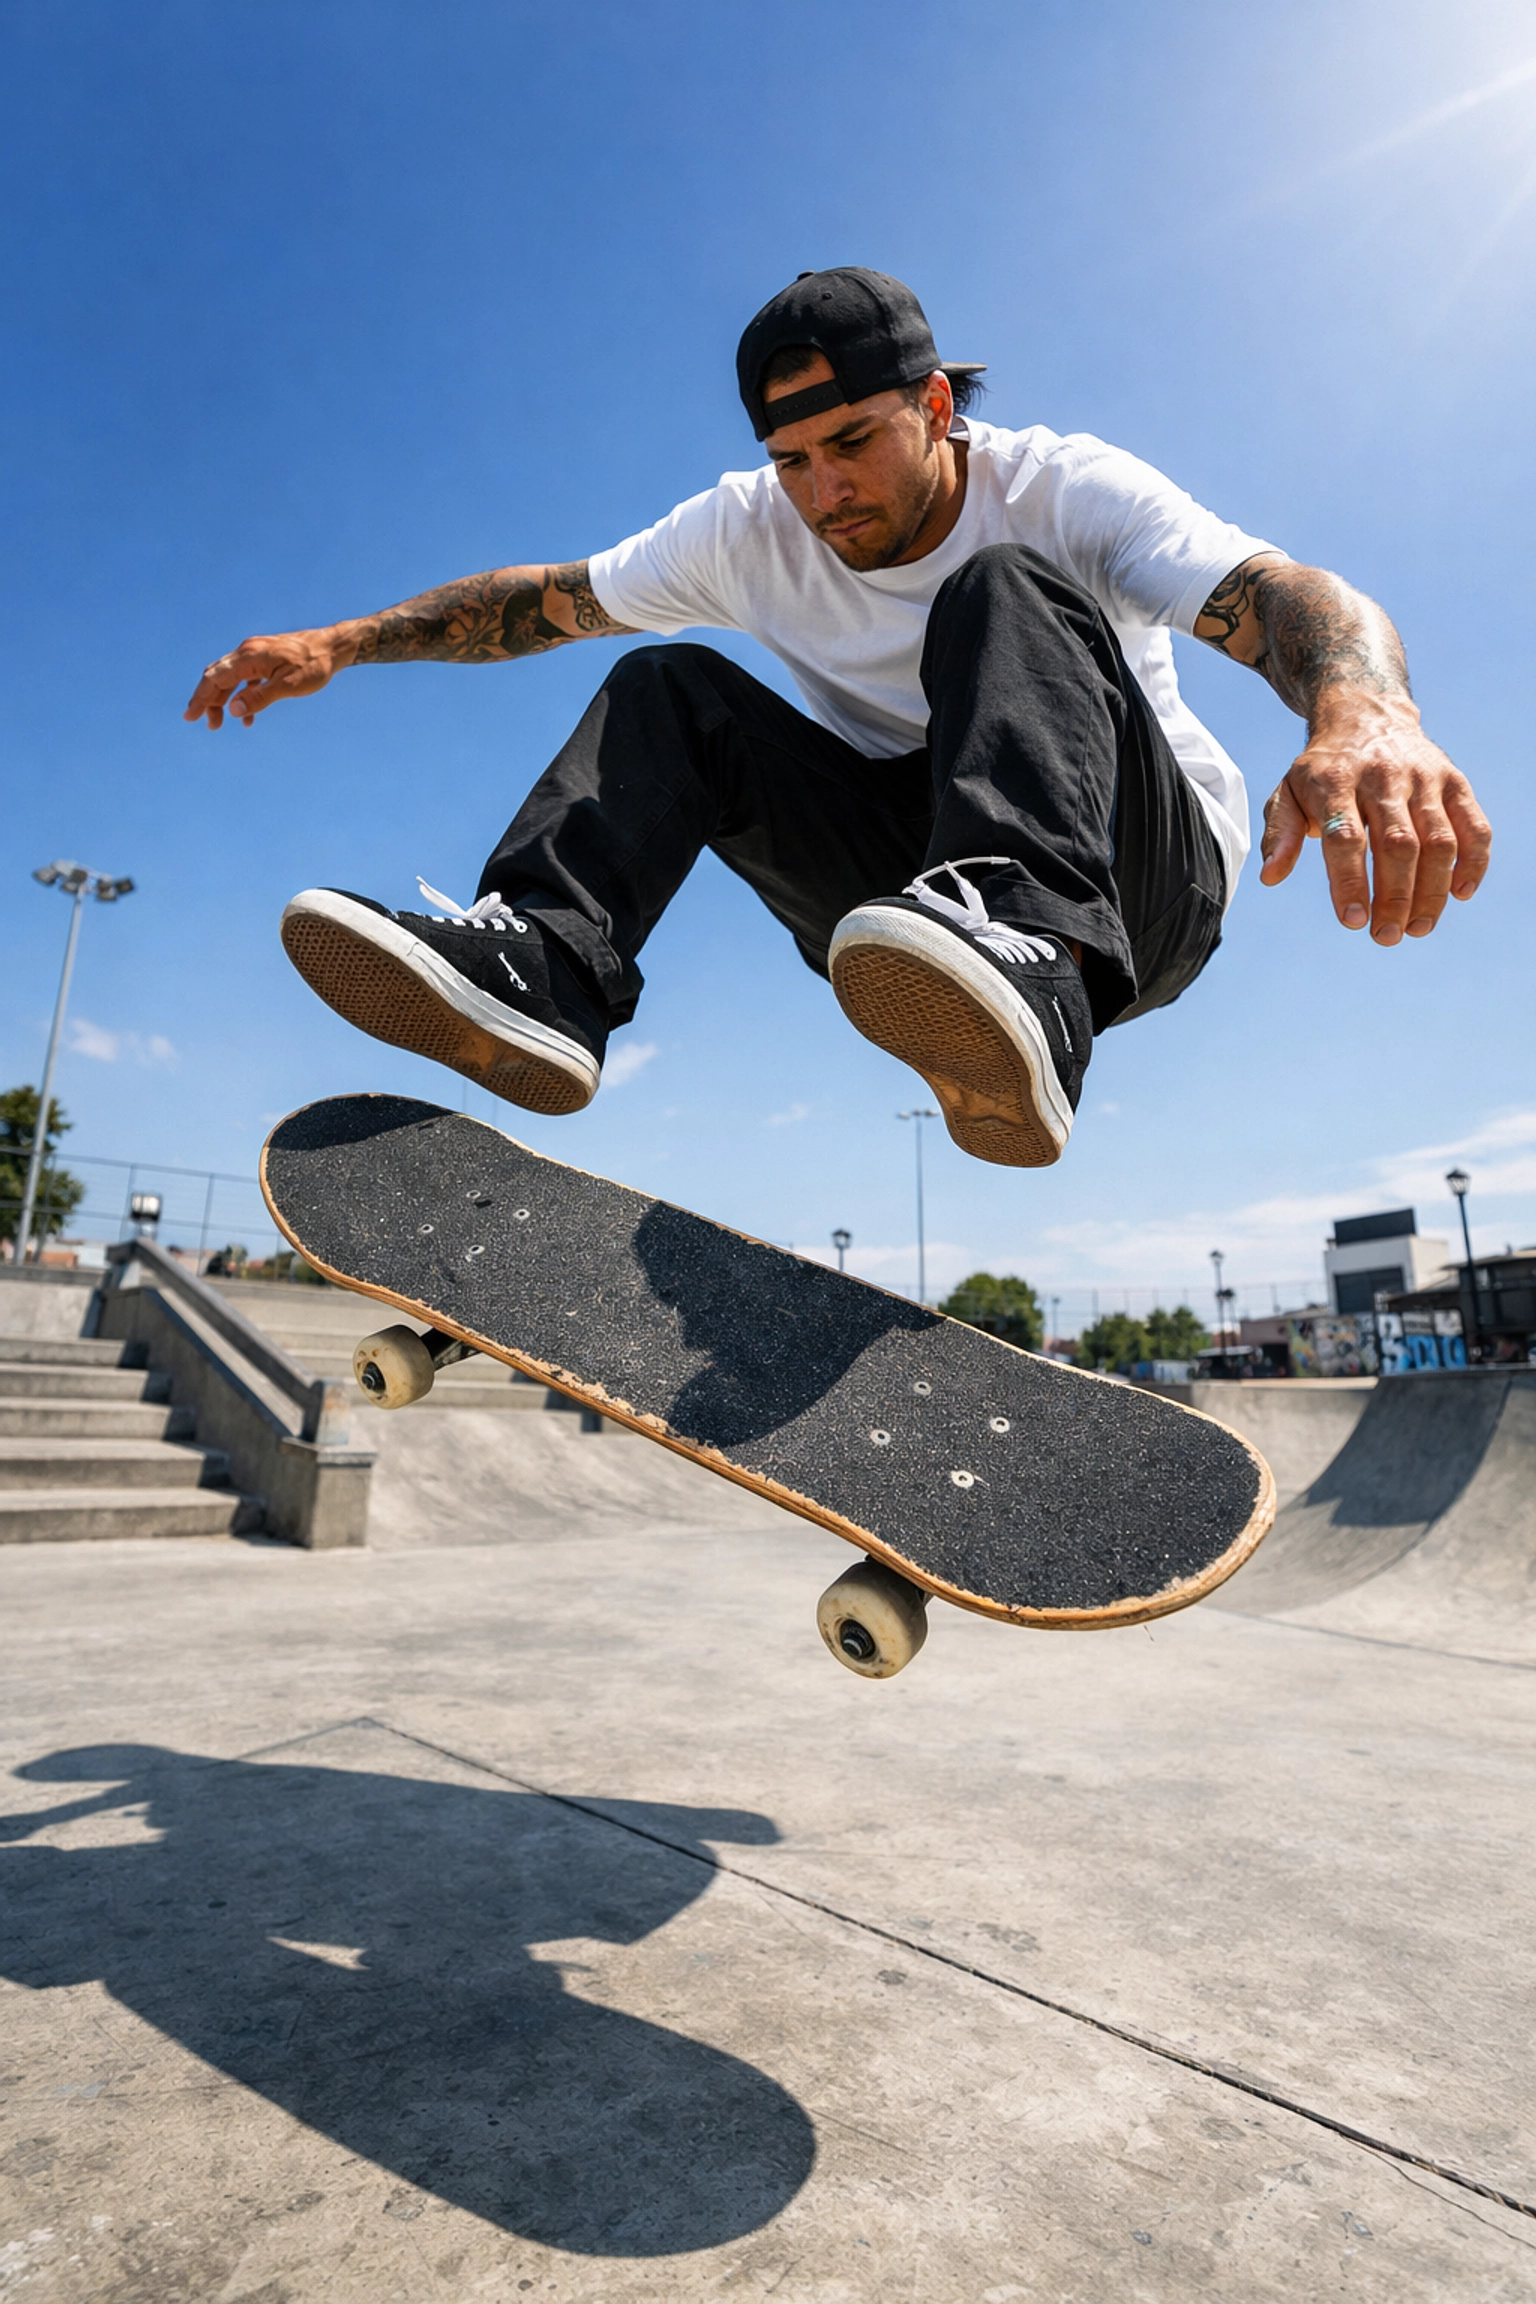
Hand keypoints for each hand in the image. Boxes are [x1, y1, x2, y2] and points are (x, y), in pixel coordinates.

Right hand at [183, 625, 354, 728]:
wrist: (333, 646)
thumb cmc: (315, 665)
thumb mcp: (290, 685)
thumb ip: (261, 698)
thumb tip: (234, 710)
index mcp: (250, 657)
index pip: (216, 678)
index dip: (201, 698)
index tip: (190, 716)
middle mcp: (248, 652)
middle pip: (218, 677)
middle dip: (208, 701)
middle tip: (206, 725)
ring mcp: (256, 655)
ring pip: (230, 678)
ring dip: (222, 700)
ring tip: (219, 723)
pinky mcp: (265, 660)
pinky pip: (245, 679)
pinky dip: (241, 696)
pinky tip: (247, 717)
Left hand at [1258, 691, 1490, 942]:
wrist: (1366, 715)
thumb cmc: (1322, 770)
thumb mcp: (1287, 793)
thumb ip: (1279, 834)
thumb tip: (1271, 876)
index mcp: (1336, 781)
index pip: (1346, 838)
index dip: (1350, 882)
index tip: (1353, 921)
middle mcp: (1383, 776)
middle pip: (1397, 845)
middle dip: (1395, 898)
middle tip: (1386, 936)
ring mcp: (1424, 778)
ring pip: (1438, 841)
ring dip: (1432, 891)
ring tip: (1418, 928)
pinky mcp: (1454, 781)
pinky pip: (1474, 826)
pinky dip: (1473, 863)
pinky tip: (1459, 894)